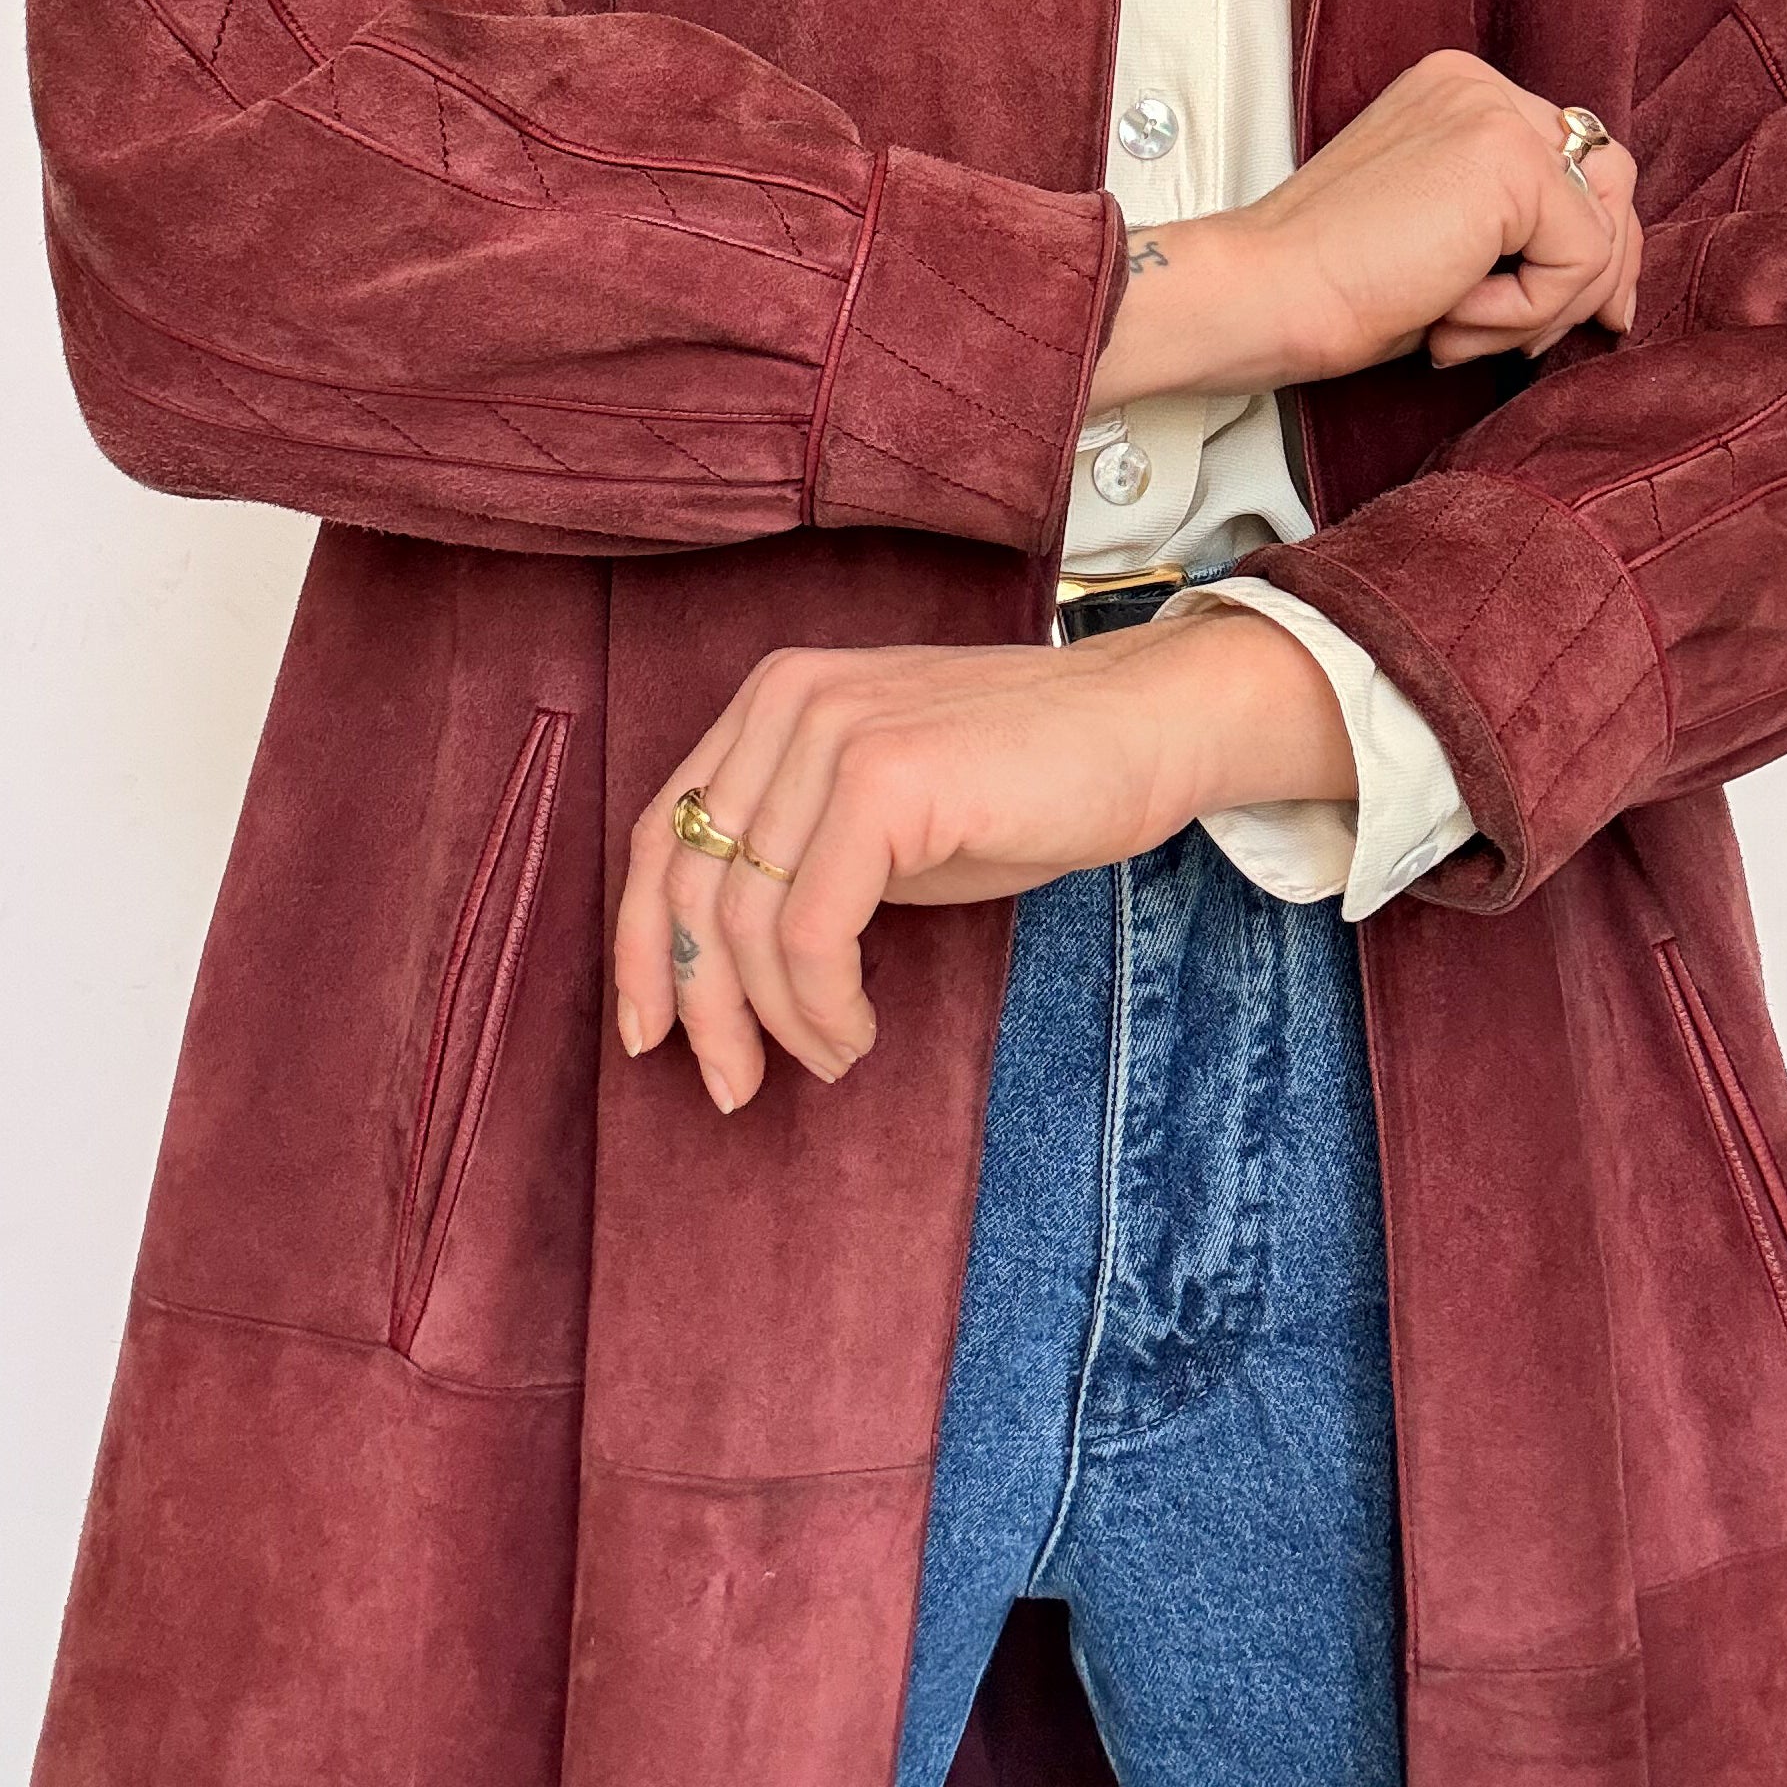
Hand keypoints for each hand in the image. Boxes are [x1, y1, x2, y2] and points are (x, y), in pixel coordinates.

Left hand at [613, 608, 1354, 1110]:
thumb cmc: (1025, 783)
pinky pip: (811, 931)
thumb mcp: (881, 816)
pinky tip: (858, 1032)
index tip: (652, 1037)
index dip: (640, 949)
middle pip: (686, 886)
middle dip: (701, 1008)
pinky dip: (823, 1005)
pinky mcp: (883, 777)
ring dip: (780, 1020)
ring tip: (832, 1057)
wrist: (1145, 729)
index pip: (661, 837)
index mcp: (772, 700)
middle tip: (735, 1087)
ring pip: (744, 920)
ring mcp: (832, 731)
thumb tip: (713, 977)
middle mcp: (786, 701)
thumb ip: (797, 857)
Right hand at [1088, 50, 1639, 404]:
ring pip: (1602, 227)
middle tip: (1533, 341)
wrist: (1267, 294)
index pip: (1575, 157)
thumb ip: (1518, 231)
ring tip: (1459, 328)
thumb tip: (1615, 282)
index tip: (1580, 313)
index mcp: (1458, 93)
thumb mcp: (1443, 241)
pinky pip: (1580, 259)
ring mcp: (1497, 114)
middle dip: (1594, 275)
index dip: (1592, 243)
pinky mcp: (1510, 160)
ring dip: (1545, 306)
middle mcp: (1482, 86)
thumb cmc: (1332, 286)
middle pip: (1611, 178)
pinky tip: (1449, 315)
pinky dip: (1525, 313)